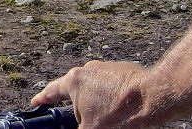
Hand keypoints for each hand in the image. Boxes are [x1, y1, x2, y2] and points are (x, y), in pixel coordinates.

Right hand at [31, 60, 152, 128]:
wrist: (156, 98)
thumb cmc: (122, 114)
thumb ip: (77, 128)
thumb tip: (77, 126)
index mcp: (74, 81)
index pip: (51, 91)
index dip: (41, 100)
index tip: (35, 104)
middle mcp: (88, 69)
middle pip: (75, 90)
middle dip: (76, 106)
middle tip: (80, 120)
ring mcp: (107, 68)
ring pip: (95, 88)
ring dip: (97, 103)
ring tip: (107, 117)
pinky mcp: (125, 70)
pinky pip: (112, 86)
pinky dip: (112, 98)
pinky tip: (120, 111)